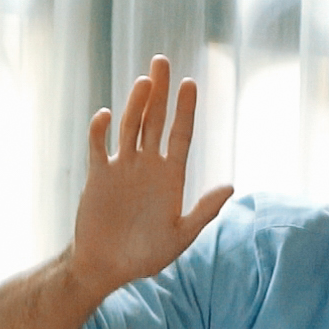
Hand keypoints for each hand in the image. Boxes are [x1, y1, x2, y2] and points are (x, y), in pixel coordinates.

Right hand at [68, 57, 234, 294]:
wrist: (107, 268)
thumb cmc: (145, 256)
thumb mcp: (180, 236)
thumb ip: (203, 212)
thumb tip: (230, 186)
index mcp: (170, 176)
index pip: (180, 134)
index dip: (185, 109)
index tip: (190, 83)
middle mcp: (147, 166)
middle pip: (154, 120)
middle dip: (159, 91)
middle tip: (162, 61)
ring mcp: (122, 168)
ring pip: (130, 127)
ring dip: (135, 104)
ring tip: (144, 82)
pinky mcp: (97, 176)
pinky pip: (99, 146)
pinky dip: (100, 130)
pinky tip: (106, 115)